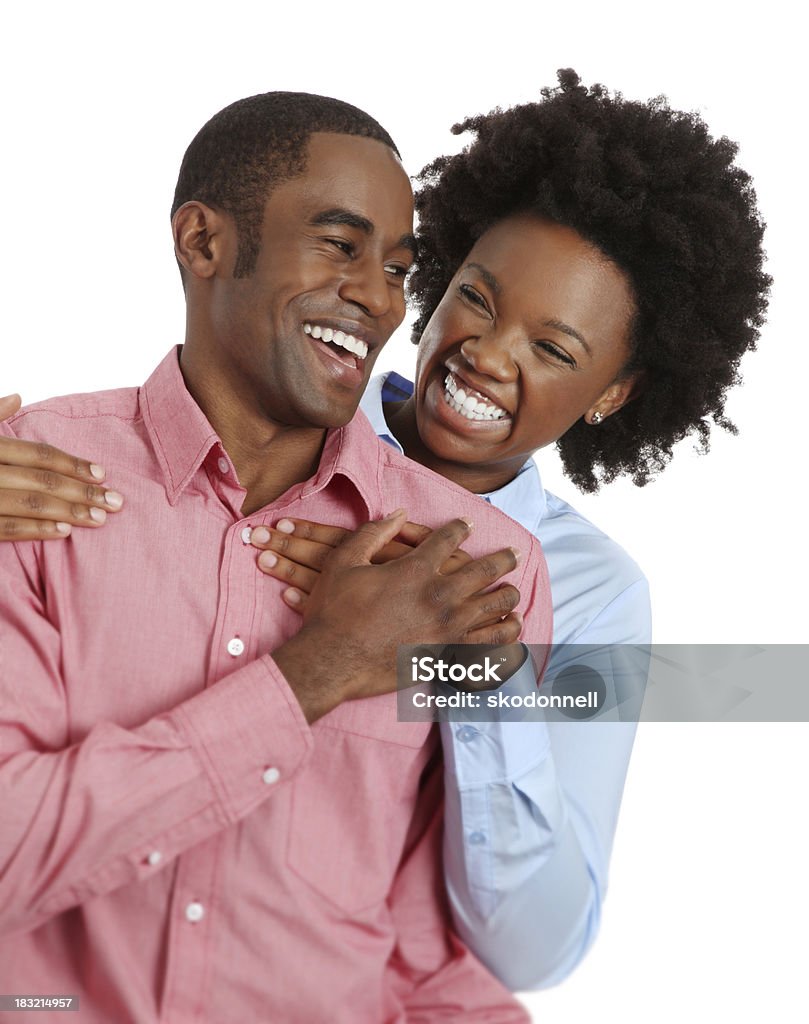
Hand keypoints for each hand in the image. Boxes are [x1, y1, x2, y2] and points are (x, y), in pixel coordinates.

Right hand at [0, 397, 122, 539]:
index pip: (37, 454)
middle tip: (115, 501)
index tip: (102, 473)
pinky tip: (64, 531)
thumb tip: (18, 396)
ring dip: (69, 512)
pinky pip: (5, 529)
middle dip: (82, 491)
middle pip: (41, 479)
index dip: (72, 463)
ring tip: (99, 518)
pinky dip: (36, 530)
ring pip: (29, 504)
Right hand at [271, 510, 521, 721]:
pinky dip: (506, 634)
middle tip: (513, 552)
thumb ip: (373, 533)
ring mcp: (447, 629)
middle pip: (486, 570)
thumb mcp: (344, 562)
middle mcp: (440, 597)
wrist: (330, 662)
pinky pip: (490, 644)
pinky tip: (511, 627)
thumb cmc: (333, 611)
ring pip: (496, 607)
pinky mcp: (448, 655)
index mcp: (416, 570)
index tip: (468, 524)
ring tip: (513, 590)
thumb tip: (400, 513)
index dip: (461, 527)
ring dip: (509, 595)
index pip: (449, 538)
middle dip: (503, 558)